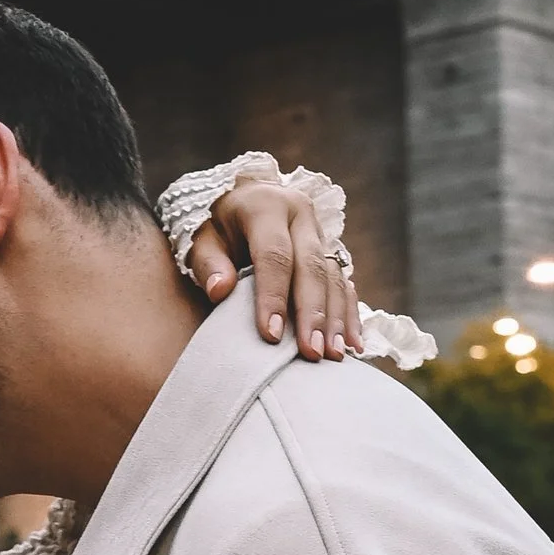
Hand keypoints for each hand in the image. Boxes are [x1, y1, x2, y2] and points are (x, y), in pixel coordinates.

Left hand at [186, 175, 349, 358]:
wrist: (242, 199)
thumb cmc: (216, 226)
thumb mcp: (201, 237)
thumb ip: (208, 263)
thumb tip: (220, 291)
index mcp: (266, 206)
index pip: (274, 255)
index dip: (273, 296)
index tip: (270, 336)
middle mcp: (300, 214)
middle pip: (312, 267)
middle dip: (313, 314)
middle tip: (312, 352)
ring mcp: (320, 233)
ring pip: (334, 277)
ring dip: (336, 319)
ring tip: (333, 355)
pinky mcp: (331, 250)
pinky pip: (345, 283)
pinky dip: (350, 315)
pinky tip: (353, 344)